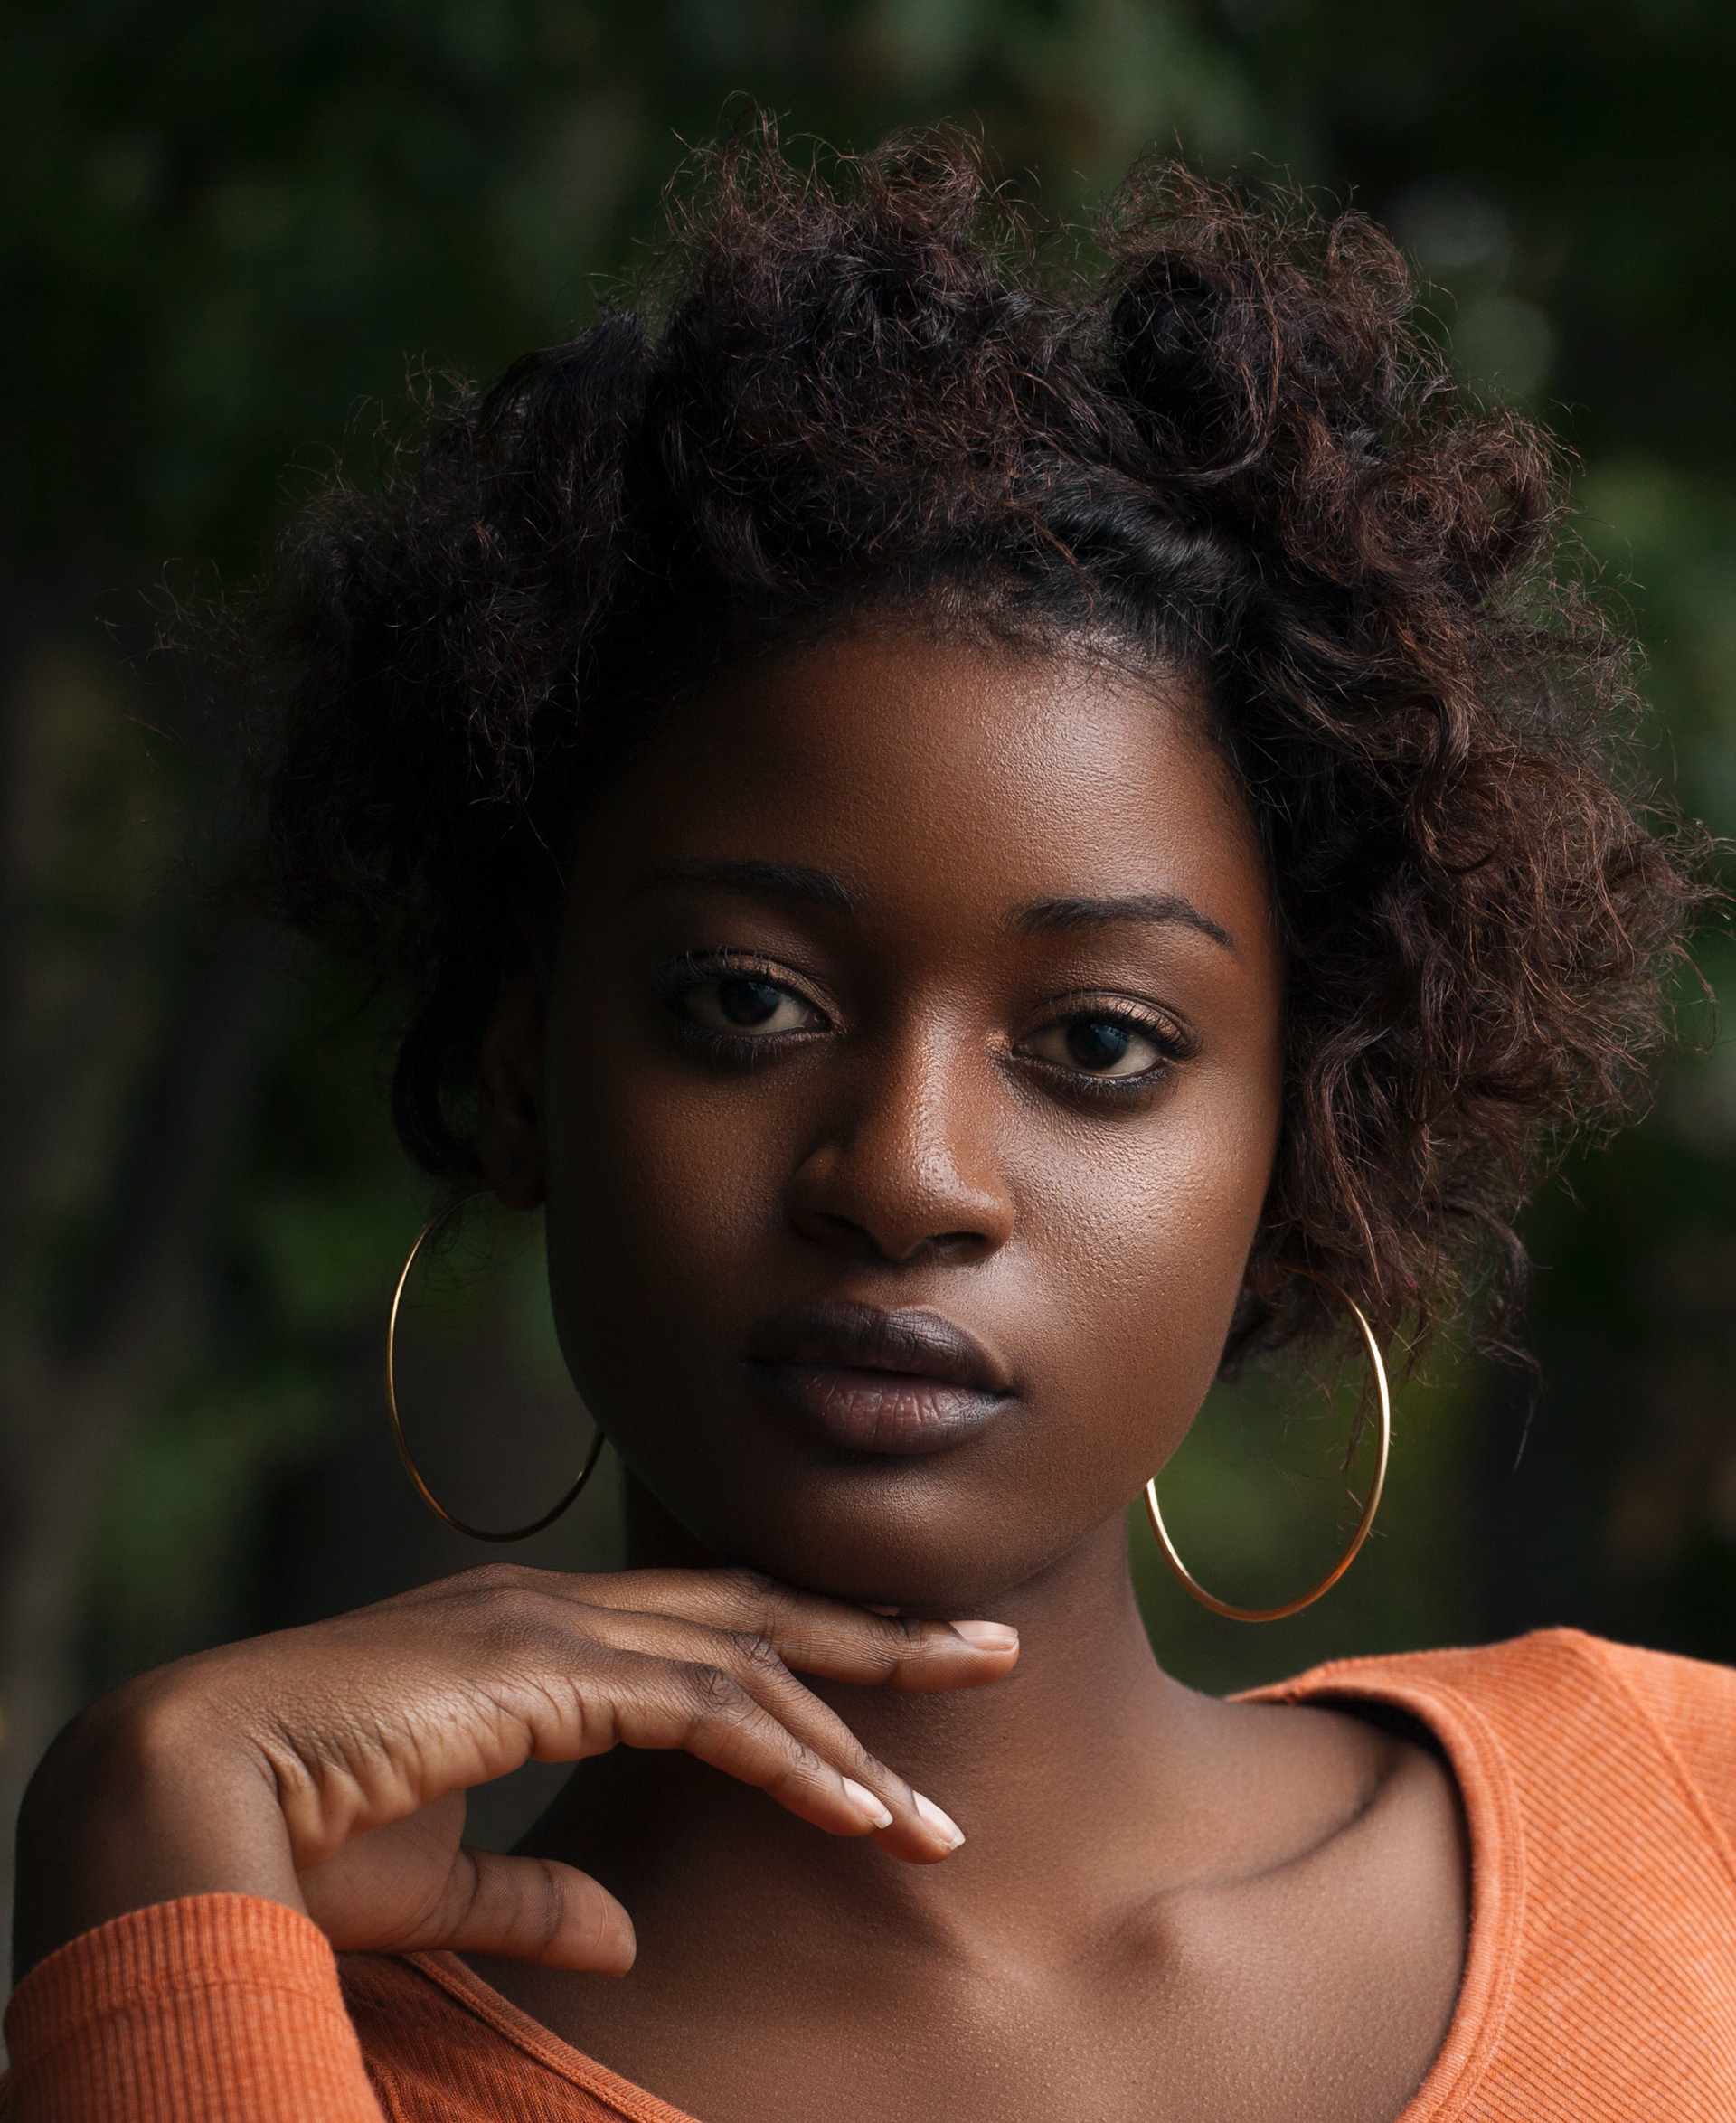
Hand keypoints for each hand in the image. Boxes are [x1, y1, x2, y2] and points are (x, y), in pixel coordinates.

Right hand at [12, 1564, 1017, 1980]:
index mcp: (535, 1639)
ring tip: (940, 1807)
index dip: (808, 1659)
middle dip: (877, 1638)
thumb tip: (627, 1932)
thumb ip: (542, 1892)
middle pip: (756, 1613)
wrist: (181, 1796)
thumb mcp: (446, 1882)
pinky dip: (790, 1758)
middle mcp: (556, 1611)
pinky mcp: (543, 1666)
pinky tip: (859, 1810)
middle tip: (988, 1650)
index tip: (900, 1694)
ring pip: (748, 1660)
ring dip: (856, 1726)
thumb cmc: (293, 1840)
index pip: (706, 1633)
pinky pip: (704, 1708)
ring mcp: (551, 1626)